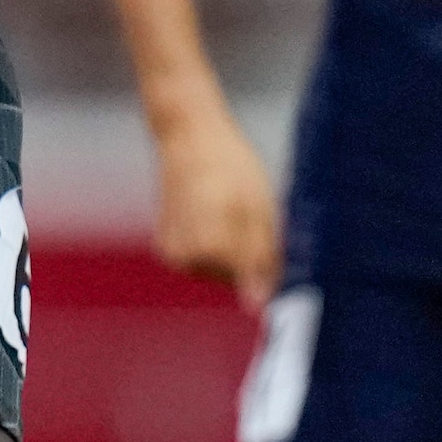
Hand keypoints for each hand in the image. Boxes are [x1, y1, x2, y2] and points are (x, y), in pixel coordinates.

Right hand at [150, 95, 281, 301]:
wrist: (189, 136)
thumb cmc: (232, 167)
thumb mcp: (260, 211)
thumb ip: (260, 260)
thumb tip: (259, 304)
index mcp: (211, 251)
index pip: (257, 283)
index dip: (273, 261)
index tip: (275, 235)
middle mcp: (186, 260)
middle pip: (235, 279)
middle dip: (251, 256)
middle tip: (254, 215)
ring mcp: (173, 255)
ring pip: (218, 270)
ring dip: (233, 249)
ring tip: (232, 209)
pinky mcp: (166, 246)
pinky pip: (201, 259)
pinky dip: (214, 242)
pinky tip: (213, 211)